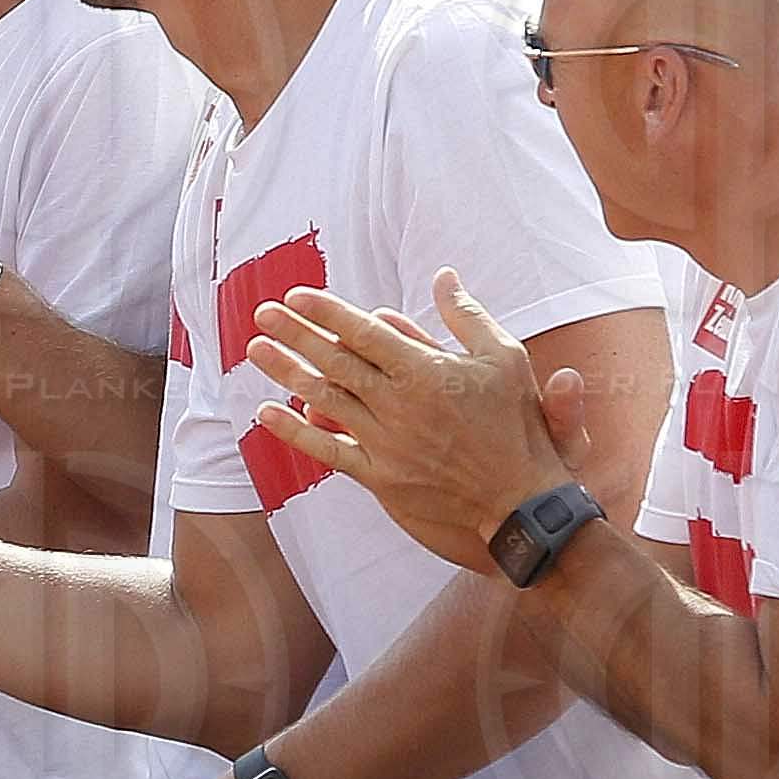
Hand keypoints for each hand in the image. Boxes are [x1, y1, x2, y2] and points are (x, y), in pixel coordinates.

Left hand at [240, 273, 572, 578]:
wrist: (522, 503)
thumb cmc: (516, 426)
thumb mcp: (505, 359)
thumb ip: (467, 316)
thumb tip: (444, 275)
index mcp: (427, 372)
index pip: (365, 333)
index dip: (328, 312)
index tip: (297, 295)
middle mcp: (400, 405)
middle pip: (336, 361)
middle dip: (295, 333)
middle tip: (262, 312)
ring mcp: (387, 443)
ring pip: (325, 400)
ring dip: (287, 372)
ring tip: (256, 348)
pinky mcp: (381, 478)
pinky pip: (329, 451)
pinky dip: (295, 432)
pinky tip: (266, 413)